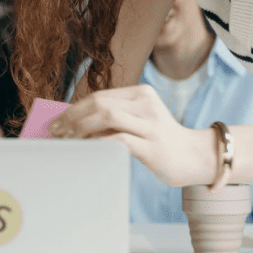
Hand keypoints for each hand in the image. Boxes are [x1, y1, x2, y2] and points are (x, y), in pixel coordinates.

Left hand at [49, 84, 216, 187]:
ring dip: (81, 129)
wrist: (196, 158)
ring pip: (107, 116)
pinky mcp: (153, 145)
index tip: (56, 123)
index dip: (73, 109)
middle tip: (55, 133)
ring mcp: (151, 124)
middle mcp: (146, 104)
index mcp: (141, 94)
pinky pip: (119, 140)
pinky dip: (98, 143)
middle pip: (100, 103)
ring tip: (67, 142)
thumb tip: (72, 127)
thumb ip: (113, 121)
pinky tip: (86, 151)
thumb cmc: (159, 142)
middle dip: (72, 118)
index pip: (99, 96)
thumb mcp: (138, 123)